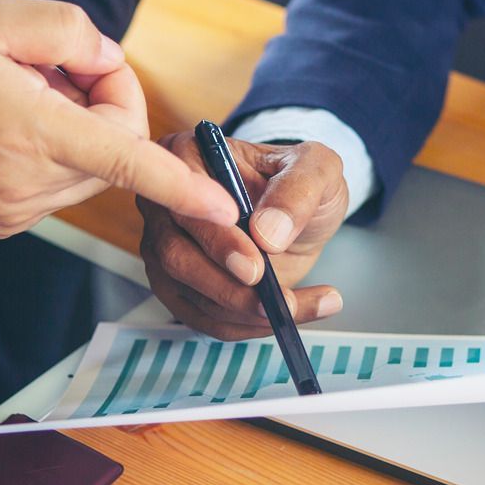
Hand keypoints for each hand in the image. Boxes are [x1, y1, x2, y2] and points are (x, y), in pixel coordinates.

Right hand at [0, 0, 238, 238]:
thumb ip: (65, 30)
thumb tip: (106, 62)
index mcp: (29, 131)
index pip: (127, 161)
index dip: (183, 186)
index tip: (226, 210)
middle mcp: (27, 183)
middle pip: (113, 152)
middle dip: (103, 107)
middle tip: (50, 69)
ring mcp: (13, 212)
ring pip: (84, 171)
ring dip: (73, 131)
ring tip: (13, 96)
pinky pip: (51, 187)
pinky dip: (46, 154)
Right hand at [138, 132, 347, 339]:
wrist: (301, 216)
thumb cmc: (302, 183)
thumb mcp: (317, 169)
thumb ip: (297, 190)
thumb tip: (267, 231)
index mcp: (189, 157)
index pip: (185, 202)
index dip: (216, 240)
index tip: (255, 265)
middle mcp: (167, 203)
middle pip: (176, 256)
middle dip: (228, 287)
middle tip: (274, 300)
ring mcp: (167, 247)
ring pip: (190, 294)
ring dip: (245, 312)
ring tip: (299, 308)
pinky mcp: (179, 286)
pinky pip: (203, 318)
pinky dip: (245, 326)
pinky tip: (284, 318)